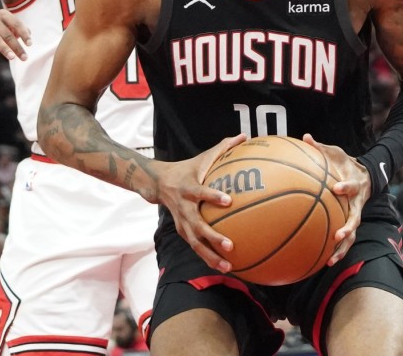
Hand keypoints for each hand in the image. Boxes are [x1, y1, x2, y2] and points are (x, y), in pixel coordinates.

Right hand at [0, 11, 31, 60]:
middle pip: (8, 35)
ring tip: (12, 58)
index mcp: (3, 15)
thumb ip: (18, 28)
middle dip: (17, 47)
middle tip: (24, 58)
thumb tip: (29, 34)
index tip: (30, 45)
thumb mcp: (7, 24)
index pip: (16, 24)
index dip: (24, 34)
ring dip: (5, 49)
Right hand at [155, 134, 245, 271]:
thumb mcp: (202, 157)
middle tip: (230, 245)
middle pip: (196, 225)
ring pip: (195, 243)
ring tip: (229, 266)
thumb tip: (245, 136)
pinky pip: (196, 247)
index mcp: (188, 188)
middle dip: (212, 236)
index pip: (200, 192)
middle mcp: (183, 207)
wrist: (157, 183)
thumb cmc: (187, 169)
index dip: (212, 196)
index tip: (228, 200)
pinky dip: (208, 258)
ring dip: (210, 256)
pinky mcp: (182, 231)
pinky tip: (225, 266)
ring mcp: (181, 222)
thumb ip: (223, 148)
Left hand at [302, 134, 368, 263]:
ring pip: (352, 235)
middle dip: (348, 227)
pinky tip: (324, 262)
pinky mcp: (350, 223)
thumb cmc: (345, 163)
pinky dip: (337, 250)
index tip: (336, 188)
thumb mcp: (336, 153)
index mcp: (354, 185)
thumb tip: (306, 136)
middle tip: (338, 234)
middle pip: (356, 218)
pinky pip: (345, 240)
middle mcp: (357, 203)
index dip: (346, 187)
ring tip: (331, 260)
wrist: (366, 175)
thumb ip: (322, 148)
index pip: (352, 187)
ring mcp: (355, 215)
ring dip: (343, 248)